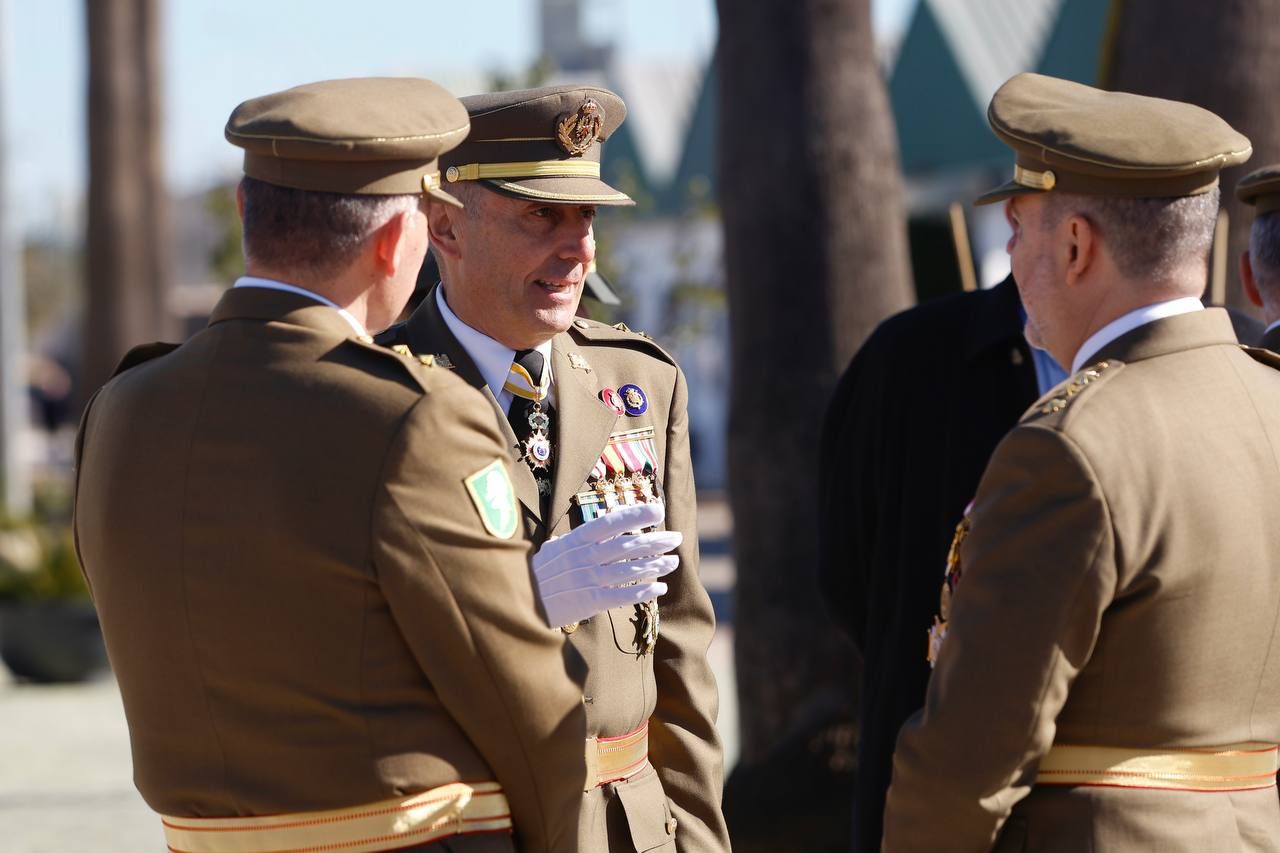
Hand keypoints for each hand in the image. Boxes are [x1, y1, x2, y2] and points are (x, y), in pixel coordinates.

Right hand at [531, 502, 680, 627]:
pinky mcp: (588, 602)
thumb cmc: (536, 575)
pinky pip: (620, 595)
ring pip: (627, 570)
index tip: (657, 510)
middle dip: (654, 541)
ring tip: (673, 562)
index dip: (635, 515)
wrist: (519, 604)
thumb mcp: (552, 550)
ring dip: (654, 565)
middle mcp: (583, 557)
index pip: (610, 523)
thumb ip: (574, 539)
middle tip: (676, 538)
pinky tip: (659, 588)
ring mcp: (586, 580)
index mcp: (576, 540)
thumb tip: (593, 527)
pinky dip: (641, 591)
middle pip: (626, 546)